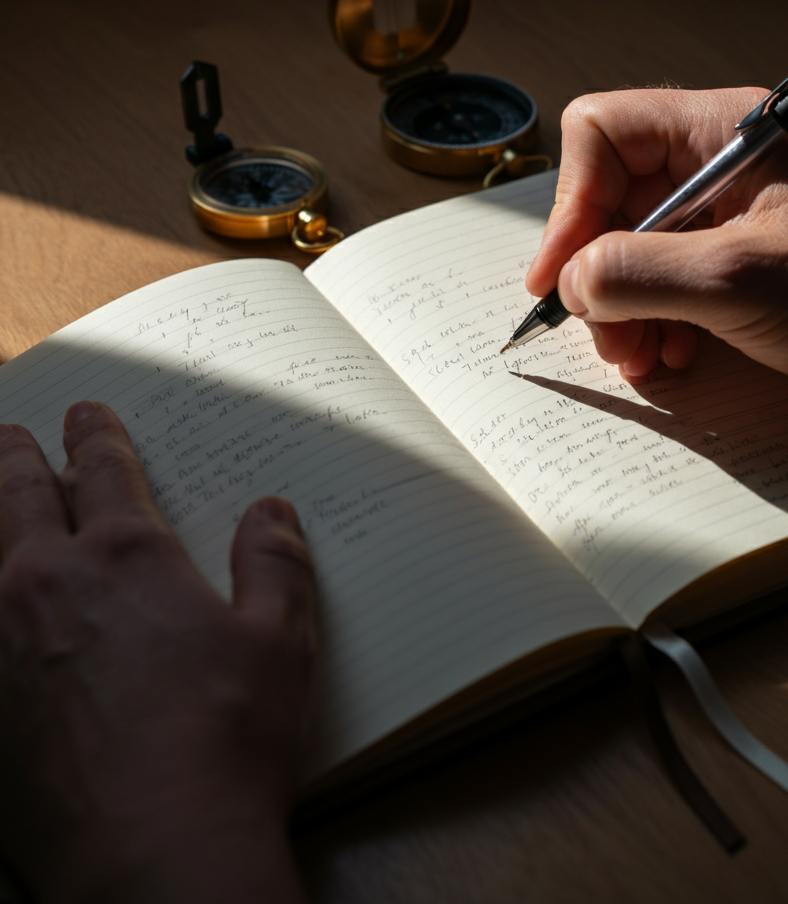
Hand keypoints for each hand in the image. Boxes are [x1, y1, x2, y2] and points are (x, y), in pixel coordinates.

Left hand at [0, 401, 315, 903]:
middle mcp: (48, 584)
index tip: (88, 414)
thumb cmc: (226, 740)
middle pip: (21, 496)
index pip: (107, 472)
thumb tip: (271, 509)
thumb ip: (274, 563)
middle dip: (19, 458)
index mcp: (127, 558)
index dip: (98, 437)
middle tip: (15, 433)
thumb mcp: (279, 641)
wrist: (152, 854)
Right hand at [527, 89, 787, 463]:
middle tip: (603, 332)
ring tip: (640, 354)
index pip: (604, 135)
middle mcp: (720, 163)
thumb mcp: (738, 281)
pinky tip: (676, 352)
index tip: (559, 275)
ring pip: (632, 246)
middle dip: (598, 272)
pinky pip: (665, 279)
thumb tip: (572, 280)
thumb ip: (638, 273)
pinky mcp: (735, 258)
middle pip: (611, 199)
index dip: (570, 204)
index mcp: (725, 132)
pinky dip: (656, 319)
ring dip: (622, 306)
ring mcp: (727, 213)